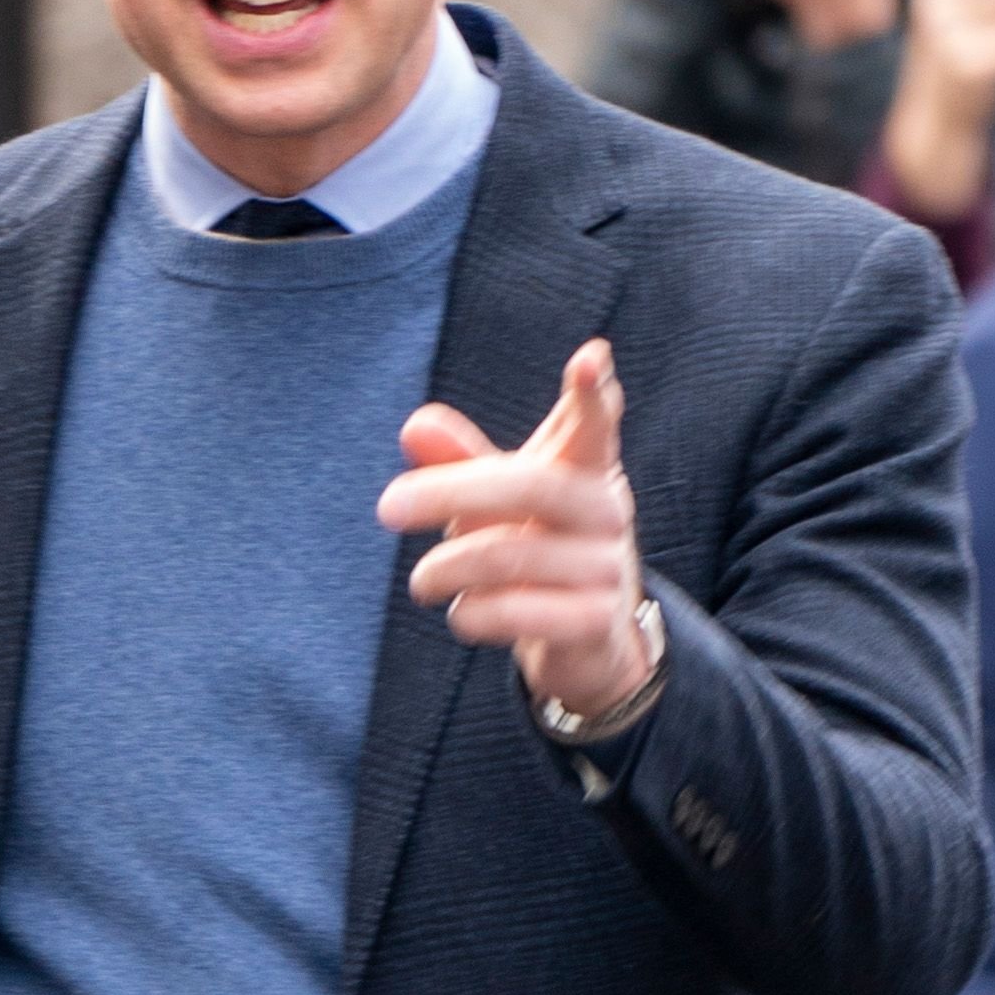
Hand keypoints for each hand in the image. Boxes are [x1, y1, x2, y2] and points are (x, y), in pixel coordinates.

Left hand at [377, 337, 654, 723]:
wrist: (584, 636)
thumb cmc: (534, 546)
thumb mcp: (496, 502)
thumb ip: (459, 463)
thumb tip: (414, 426)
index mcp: (587, 467)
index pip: (595, 423)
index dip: (591, 394)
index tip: (588, 357)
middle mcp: (606, 510)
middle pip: (532, 485)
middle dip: (450, 492)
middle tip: (387, 507)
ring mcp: (606, 566)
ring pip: (512, 555)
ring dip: (447, 568)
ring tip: (421, 581)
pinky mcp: (594, 622)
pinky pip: (518, 612)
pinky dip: (473, 614)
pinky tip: (461, 612)